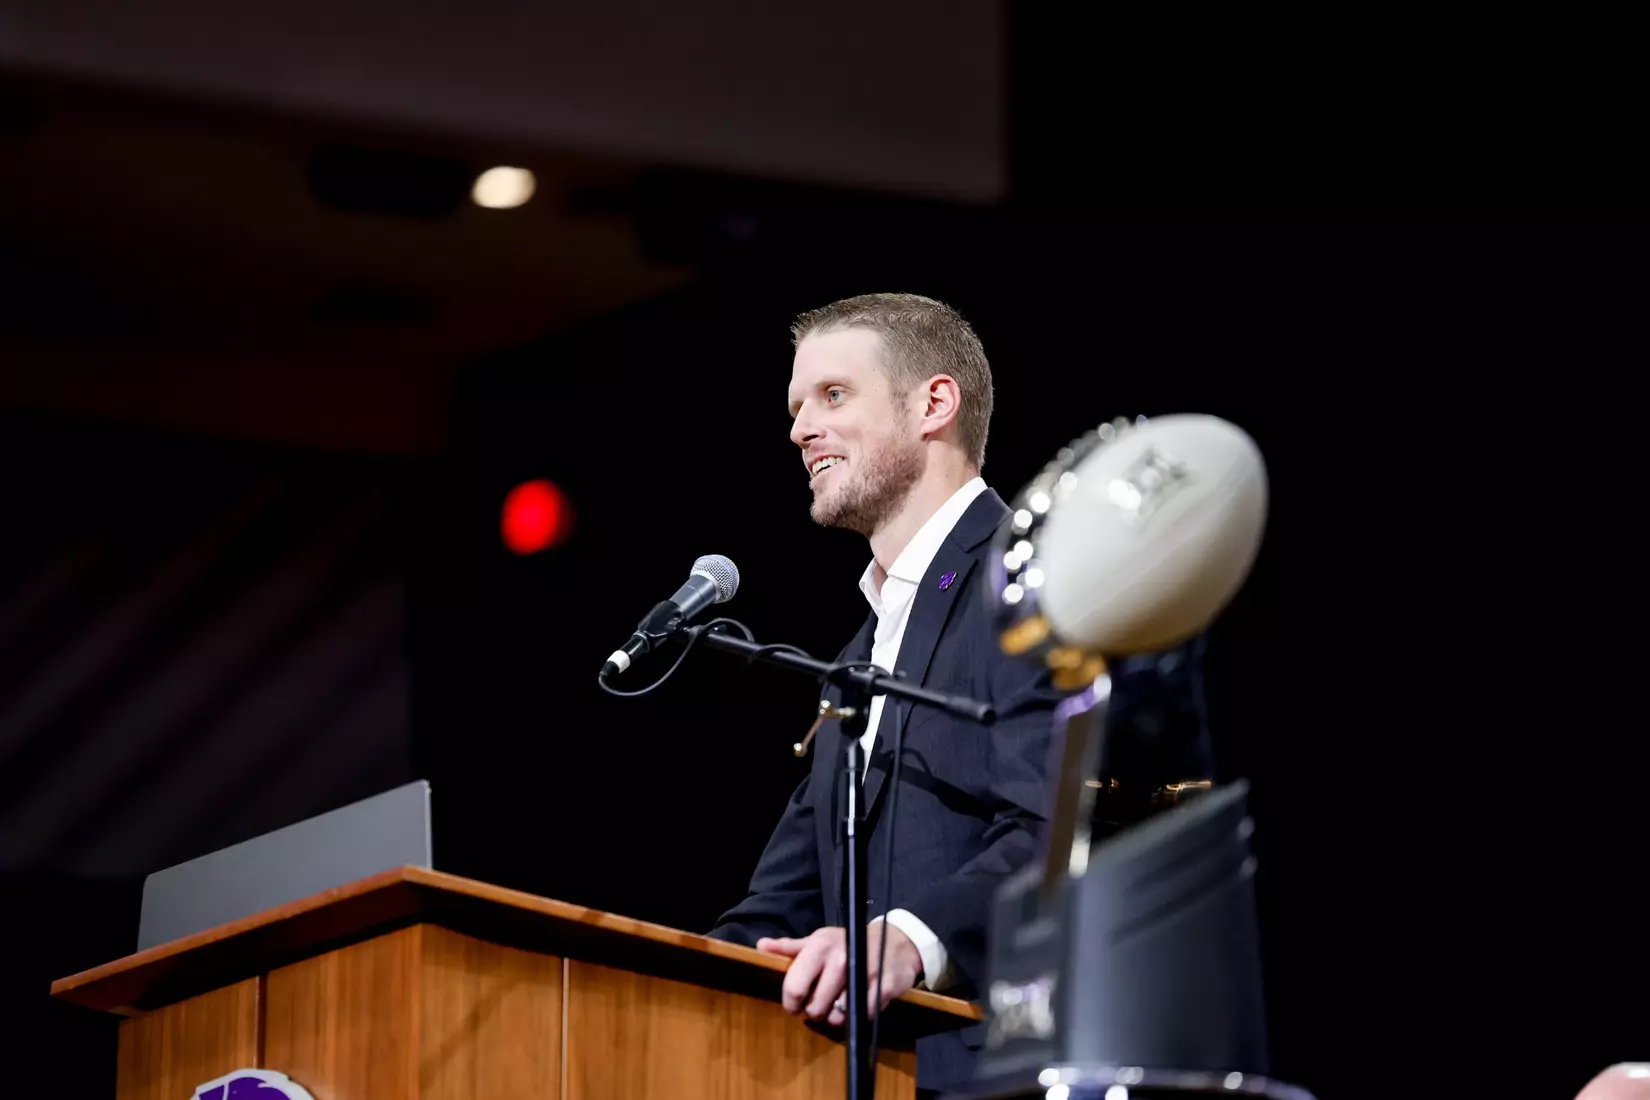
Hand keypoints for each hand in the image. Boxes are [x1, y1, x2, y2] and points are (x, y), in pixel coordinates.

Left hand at [756, 923, 923, 1027]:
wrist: (895, 942)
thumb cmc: (848, 943)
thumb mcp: (819, 940)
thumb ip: (790, 947)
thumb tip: (761, 945)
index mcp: (819, 947)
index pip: (795, 986)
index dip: (791, 1003)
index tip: (794, 1005)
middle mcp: (841, 960)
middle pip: (815, 1008)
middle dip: (814, 1011)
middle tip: (818, 1004)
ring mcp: (863, 975)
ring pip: (836, 1018)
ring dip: (835, 1017)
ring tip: (837, 1004)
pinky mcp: (882, 990)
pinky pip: (859, 1018)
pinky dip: (855, 1017)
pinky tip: (855, 1004)